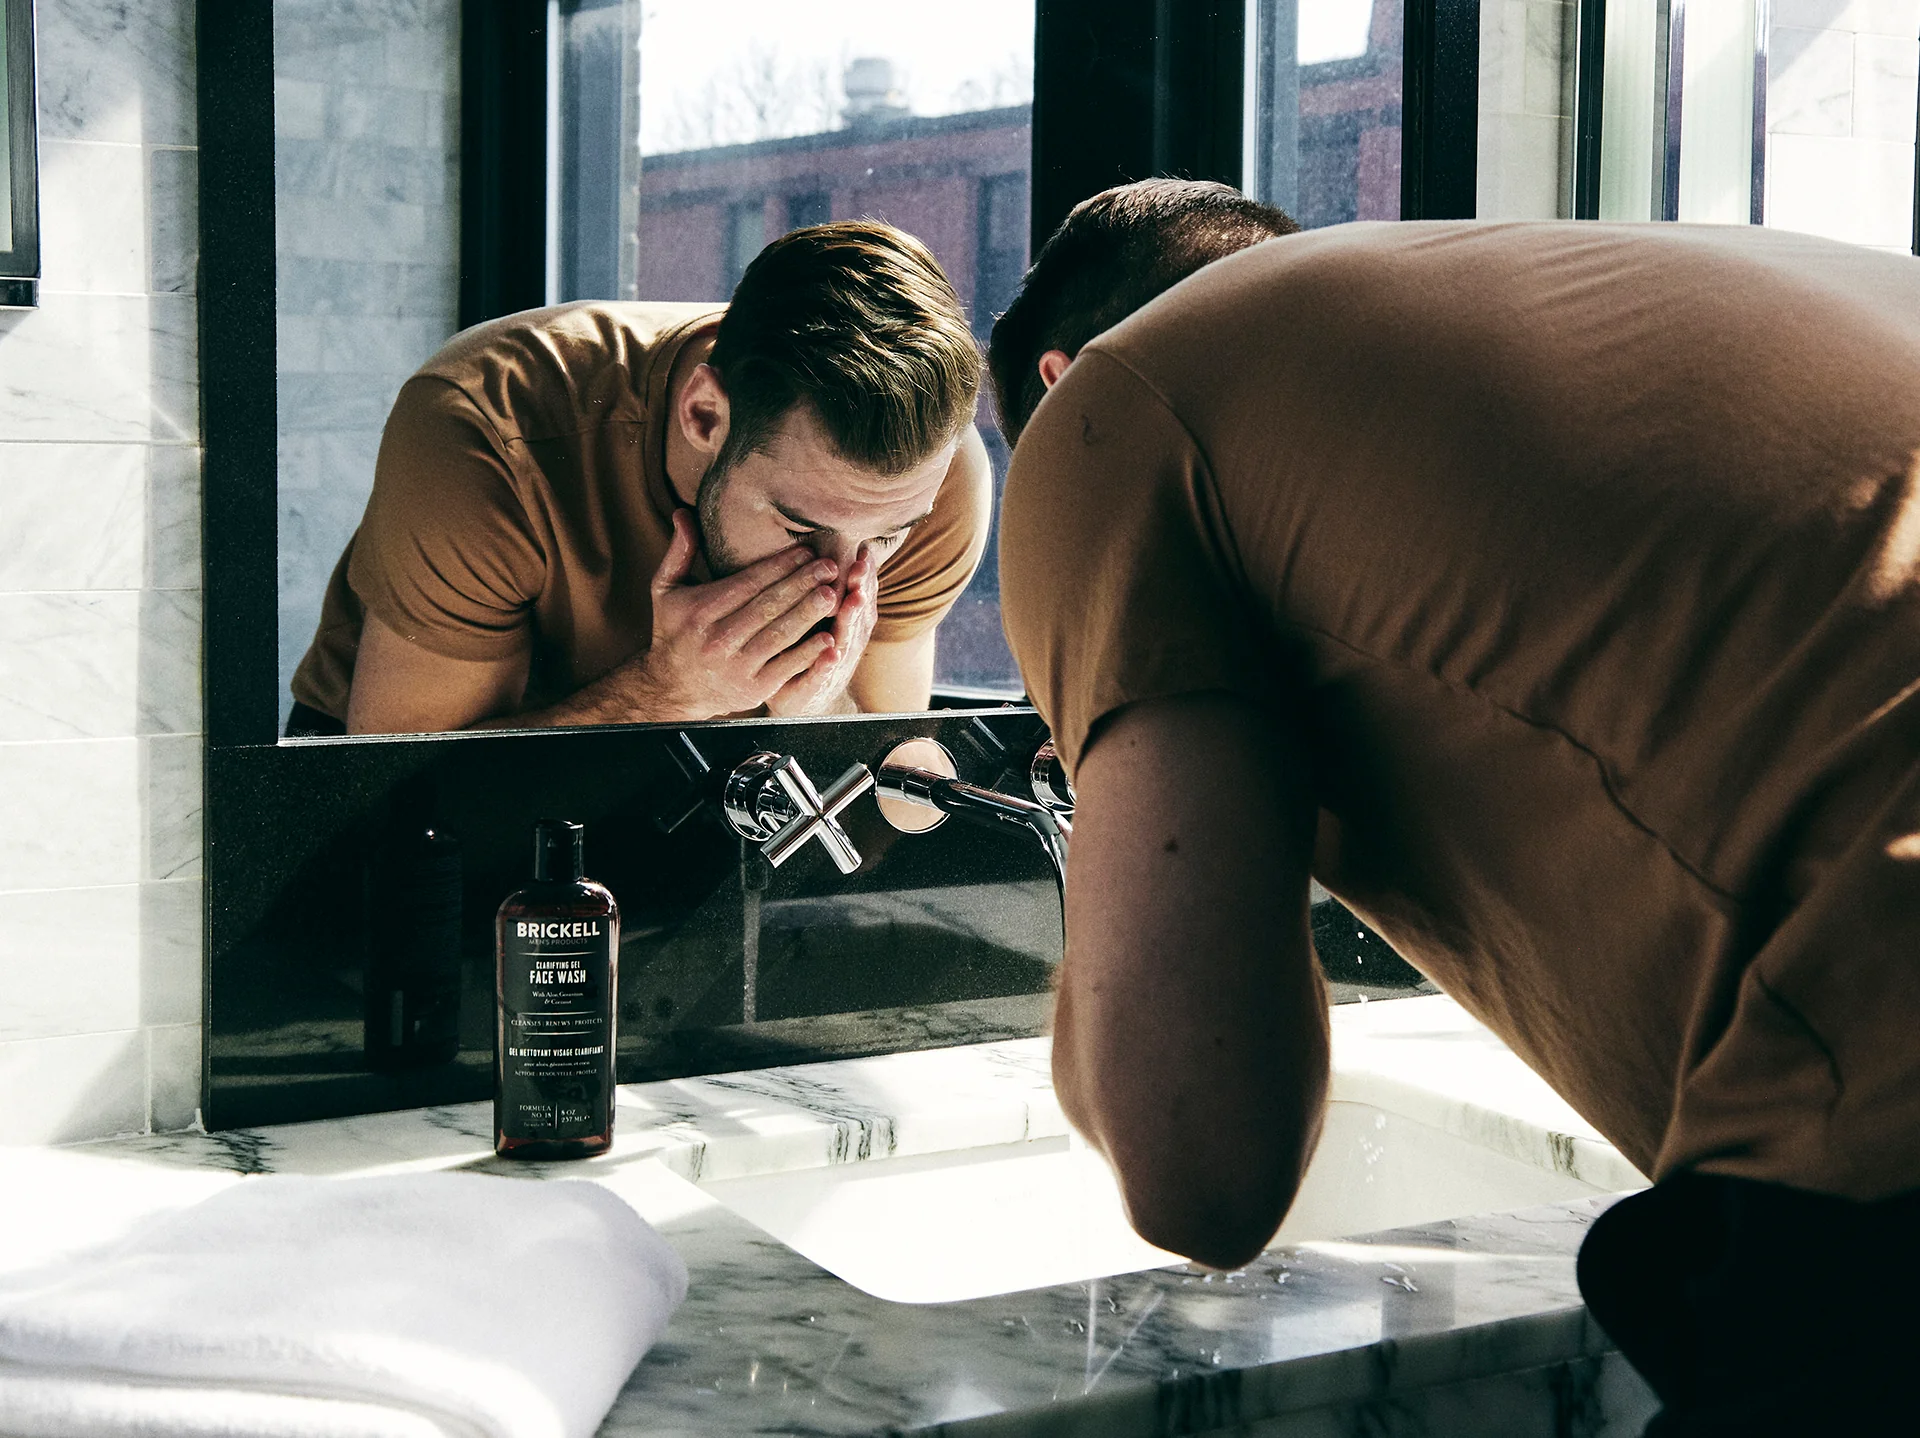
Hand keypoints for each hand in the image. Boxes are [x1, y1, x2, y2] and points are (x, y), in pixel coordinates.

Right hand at [613, 510, 842, 720]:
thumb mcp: (666, 589)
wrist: (672, 687)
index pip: (747, 583)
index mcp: (699, 611)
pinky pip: (785, 668)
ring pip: (779, 635)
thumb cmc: (674, 630)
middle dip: (802, 584)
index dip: (779, 566)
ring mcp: (736, 666)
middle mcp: (717, 639)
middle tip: (829, 567)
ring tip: (833, 594)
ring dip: (809, 614)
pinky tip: (828, 637)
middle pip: (767, 606)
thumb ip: (679, 551)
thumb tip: (684, 511)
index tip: (806, 551)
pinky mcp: (752, 689)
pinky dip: (808, 653)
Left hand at [766, 543, 878, 715]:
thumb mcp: (818, 620)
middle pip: (857, 614)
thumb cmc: (807, 652)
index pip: (859, 596)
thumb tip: (829, 550)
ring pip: (845, 640)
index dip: (864, 576)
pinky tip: (831, 653)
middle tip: (861, 568)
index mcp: (847, 626)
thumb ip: (825, 592)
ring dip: (850, 620)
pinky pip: (822, 674)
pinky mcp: (815, 688)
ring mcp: (834, 667)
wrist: (799, 701)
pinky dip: (827, 664)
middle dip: (861, 590)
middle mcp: (847, 644)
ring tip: (853, 600)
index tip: (864, 551)